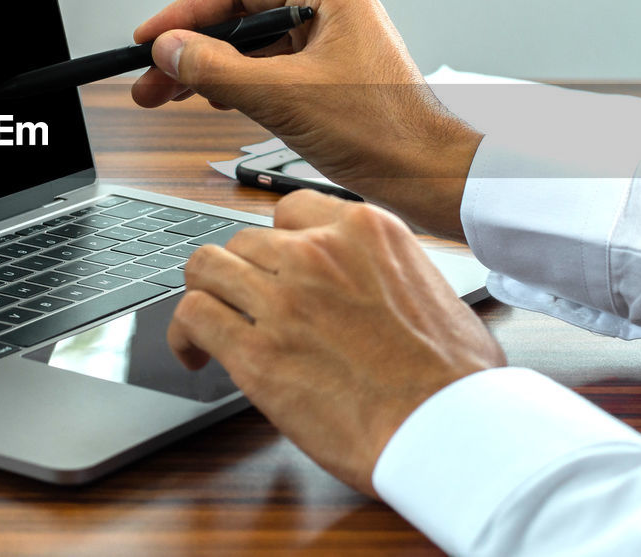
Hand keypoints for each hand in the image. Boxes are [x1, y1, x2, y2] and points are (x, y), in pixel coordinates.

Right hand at [131, 0, 481, 239]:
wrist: (429, 174)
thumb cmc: (381, 132)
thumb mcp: (283, 97)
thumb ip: (217, 69)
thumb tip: (168, 49)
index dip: (184, 13)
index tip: (149, 39)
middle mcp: (329, 9)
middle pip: (238, 17)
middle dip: (189, 49)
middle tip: (149, 78)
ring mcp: (328, 42)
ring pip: (249, 46)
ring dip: (207, 70)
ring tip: (165, 95)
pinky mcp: (326, 74)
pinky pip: (267, 69)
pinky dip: (234, 84)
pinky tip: (211, 101)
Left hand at [168, 190, 506, 495]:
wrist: (451, 429)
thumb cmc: (456, 376)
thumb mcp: (431, 287)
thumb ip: (383, 270)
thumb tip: (366, 285)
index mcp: (364, 232)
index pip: (290, 210)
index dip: (277, 241)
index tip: (274, 266)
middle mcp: (316, 255)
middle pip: (245, 241)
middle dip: (242, 275)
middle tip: (243, 306)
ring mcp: (282, 302)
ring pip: (206, 268)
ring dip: (204, 293)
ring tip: (206, 320)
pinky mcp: (257, 353)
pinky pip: (194, 316)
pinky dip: (184, 333)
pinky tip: (194, 352)